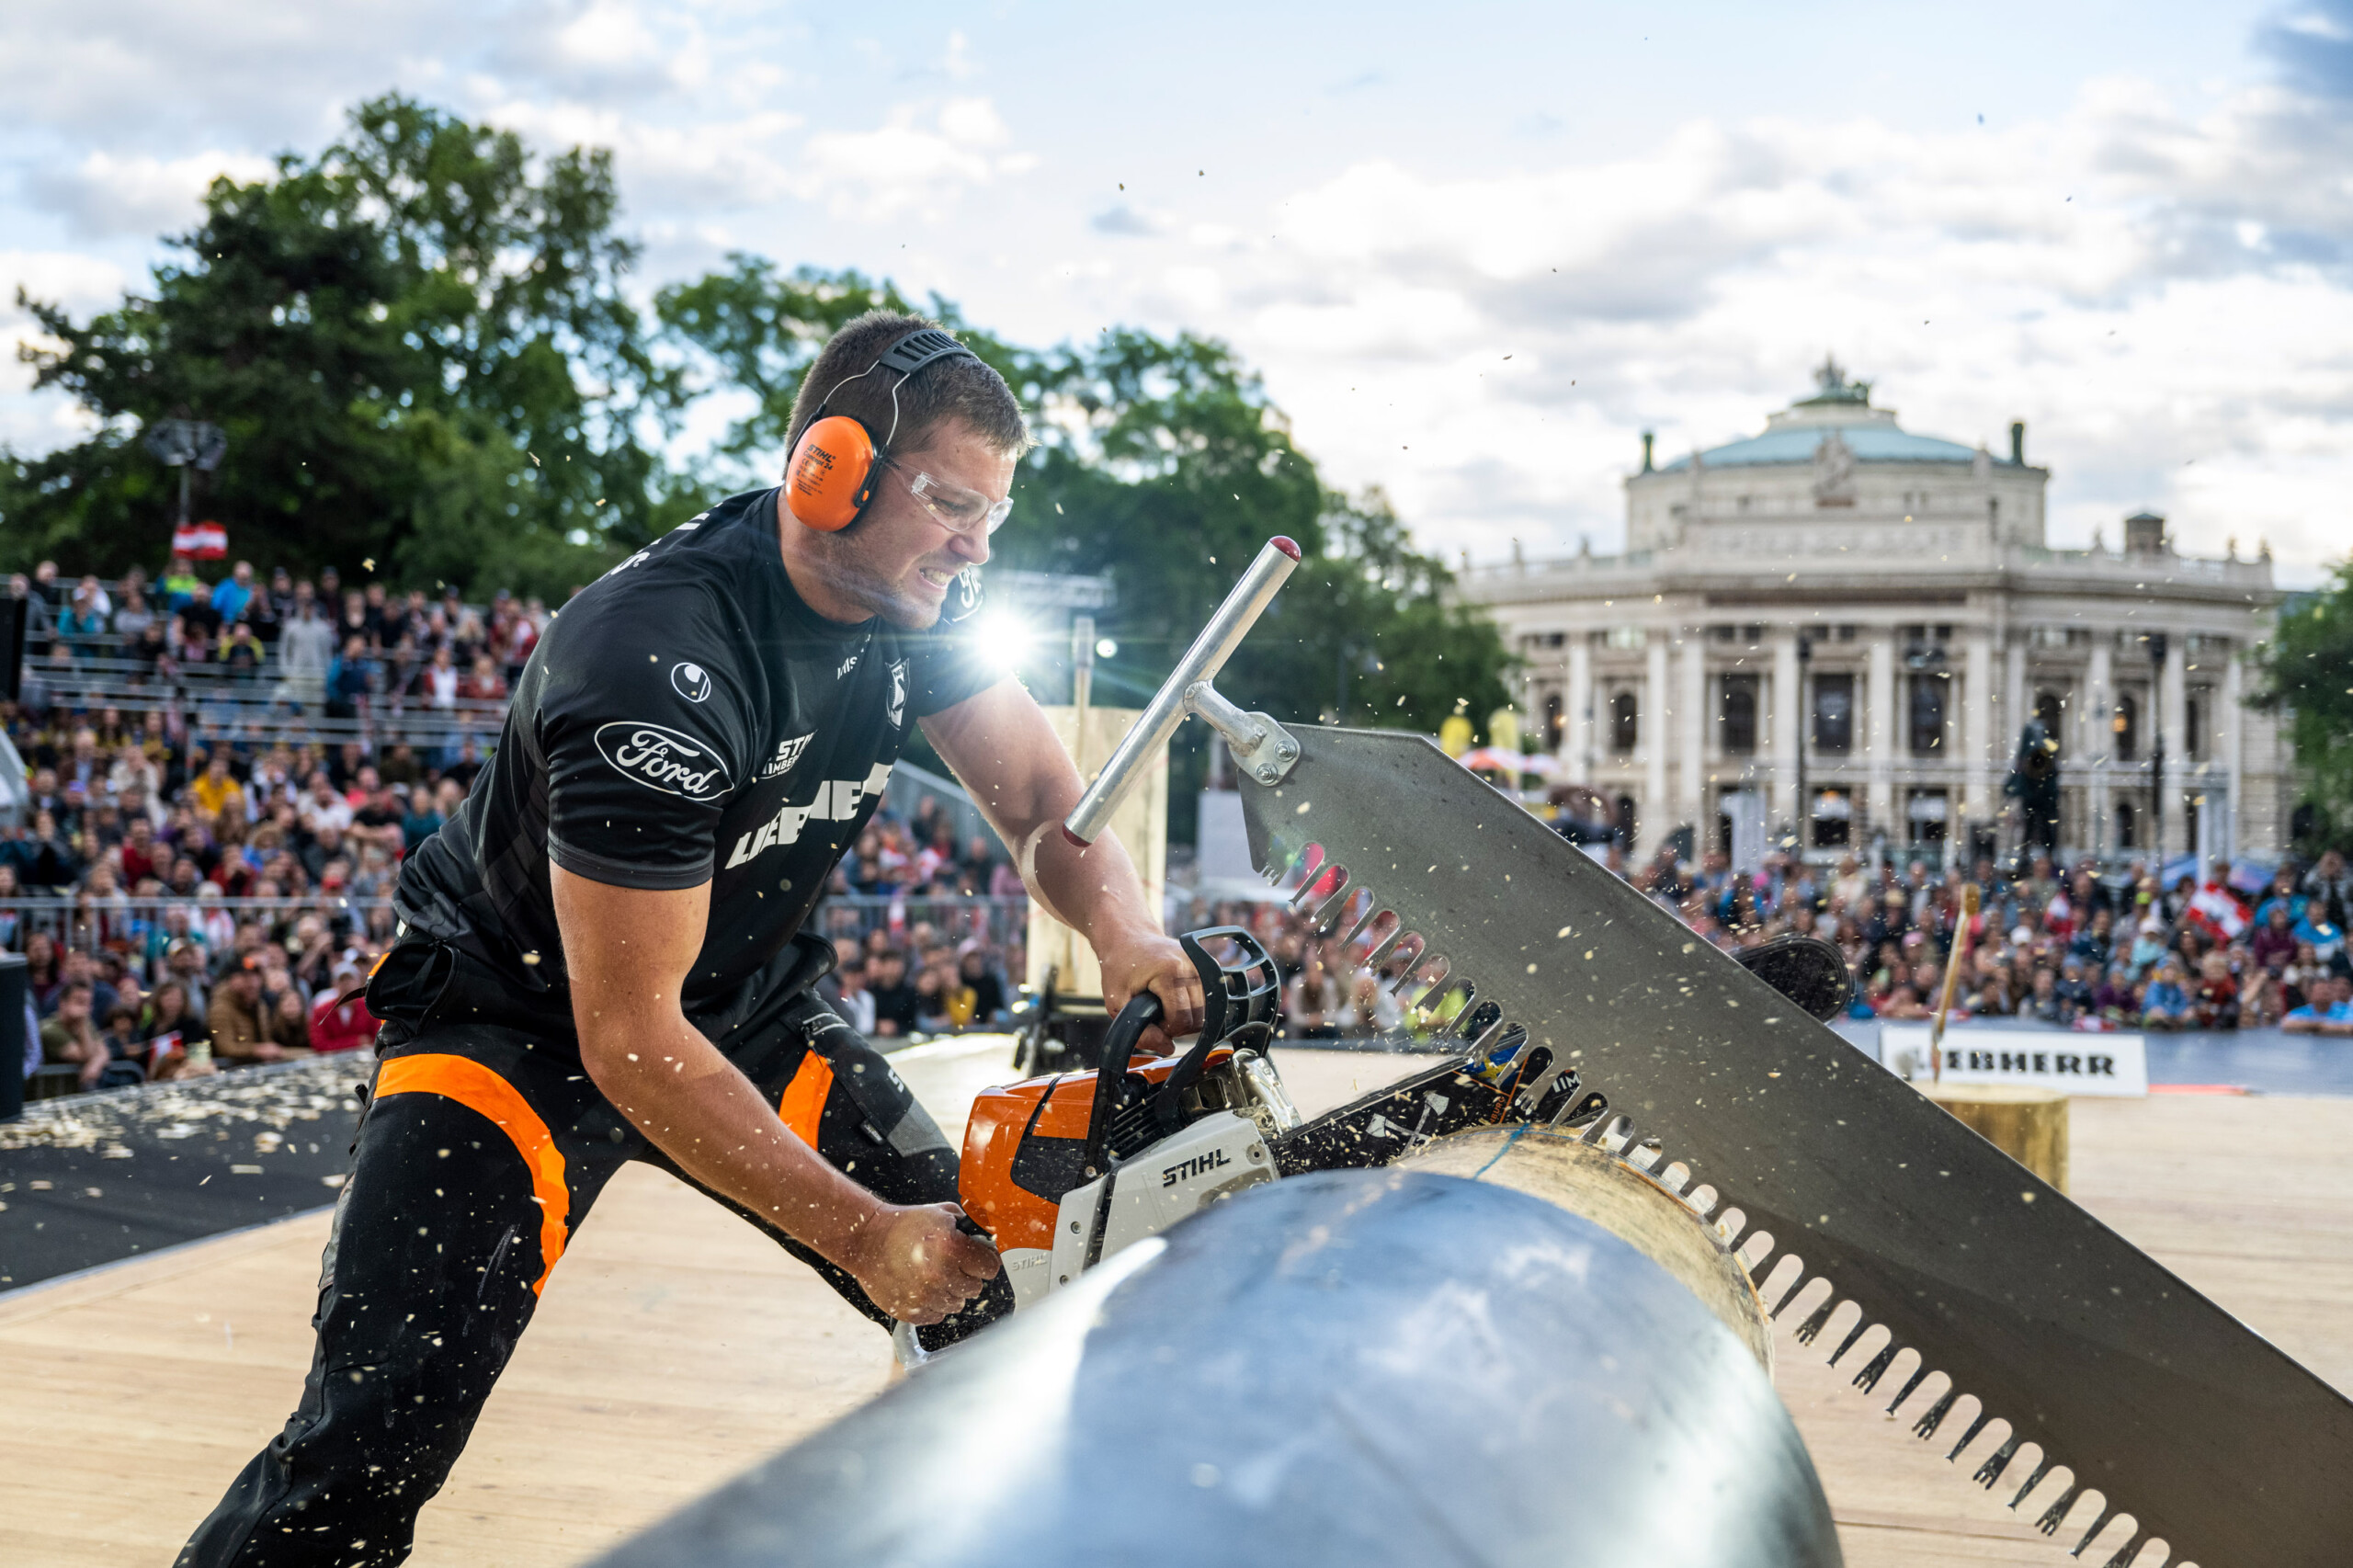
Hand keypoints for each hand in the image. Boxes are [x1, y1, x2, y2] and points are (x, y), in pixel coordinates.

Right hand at [841, 1202, 1000, 1324]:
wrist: (867, 1240)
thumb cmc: (905, 1225)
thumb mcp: (942, 1214)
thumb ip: (970, 1227)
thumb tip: (991, 1238)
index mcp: (952, 1249)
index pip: (990, 1268)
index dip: (983, 1261)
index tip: (977, 1259)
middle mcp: (940, 1275)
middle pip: (975, 1288)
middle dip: (966, 1276)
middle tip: (950, 1264)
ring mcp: (925, 1297)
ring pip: (957, 1304)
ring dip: (949, 1291)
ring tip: (932, 1274)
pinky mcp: (911, 1312)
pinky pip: (937, 1315)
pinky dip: (933, 1304)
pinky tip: (921, 1286)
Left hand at [1098, 931, 1202, 1053]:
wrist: (1128, 937)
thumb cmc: (1119, 967)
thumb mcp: (1117, 1003)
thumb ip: (1140, 1032)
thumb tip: (1168, 1048)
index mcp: (1170, 972)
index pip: (1181, 1019)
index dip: (1165, 1030)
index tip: (1150, 1022)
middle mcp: (1191, 965)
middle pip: (1197, 1018)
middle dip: (1177, 1026)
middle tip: (1156, 1017)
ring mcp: (1200, 964)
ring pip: (1205, 1011)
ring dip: (1186, 1017)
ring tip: (1164, 1008)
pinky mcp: (1204, 965)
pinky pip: (1206, 999)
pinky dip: (1193, 1007)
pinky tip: (1175, 1000)